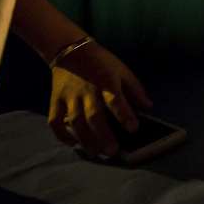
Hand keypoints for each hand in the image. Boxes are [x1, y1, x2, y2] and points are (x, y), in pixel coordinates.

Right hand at [48, 41, 151, 156]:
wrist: (71, 51)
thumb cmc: (102, 63)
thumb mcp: (122, 70)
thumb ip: (135, 89)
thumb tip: (148, 107)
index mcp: (107, 82)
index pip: (116, 100)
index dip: (124, 115)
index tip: (133, 129)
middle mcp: (87, 91)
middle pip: (94, 116)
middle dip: (103, 135)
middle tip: (112, 151)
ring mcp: (69, 97)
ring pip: (75, 121)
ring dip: (85, 139)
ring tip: (94, 152)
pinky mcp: (55, 100)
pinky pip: (55, 120)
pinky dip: (62, 134)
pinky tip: (73, 143)